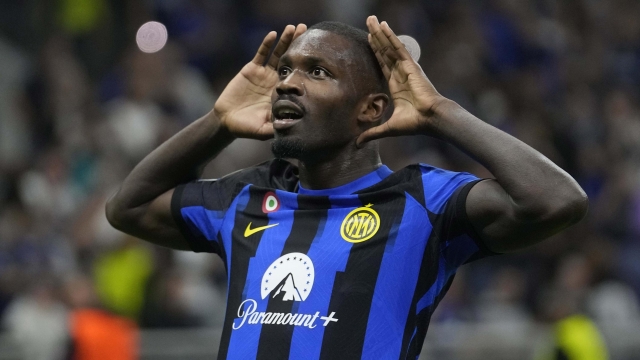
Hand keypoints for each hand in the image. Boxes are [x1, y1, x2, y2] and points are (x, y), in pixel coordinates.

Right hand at [214, 24, 306, 139]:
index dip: (306, 66)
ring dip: (285, 41)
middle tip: (308, 31)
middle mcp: (276, 81)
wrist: (227, 121)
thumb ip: (276, 127)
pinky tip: (273, 35)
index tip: (317, 55)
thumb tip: (291, 129)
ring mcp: (264, 74)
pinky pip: (261, 54)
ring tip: (293, 28)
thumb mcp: (264, 130)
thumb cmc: (247, 128)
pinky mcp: (251, 69)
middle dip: (298, 46)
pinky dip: (266, 44)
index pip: (298, 77)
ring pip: (277, 54)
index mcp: (283, 94)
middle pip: (290, 61)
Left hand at [357, 16, 447, 145]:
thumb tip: (357, 144)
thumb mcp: (388, 128)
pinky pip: (398, 47)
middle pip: (384, 51)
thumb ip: (372, 134)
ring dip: (379, 33)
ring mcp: (406, 68)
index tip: (368, 40)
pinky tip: (382, 26)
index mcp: (396, 85)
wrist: (430, 119)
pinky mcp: (410, 65)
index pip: (382, 64)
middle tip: (367, 23)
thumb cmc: (414, 123)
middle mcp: (400, 73)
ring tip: (371, 19)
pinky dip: (390, 36)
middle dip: (375, 37)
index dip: (375, 52)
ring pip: (389, 46)